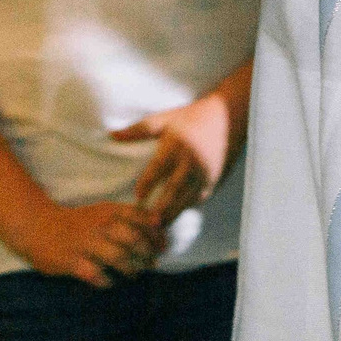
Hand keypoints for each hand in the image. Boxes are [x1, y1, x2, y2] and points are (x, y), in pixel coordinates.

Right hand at [10, 199, 162, 287]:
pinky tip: (109, 282)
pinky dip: (105, 281)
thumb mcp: (104, 211)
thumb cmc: (79, 222)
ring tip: (134, 274)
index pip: (142, 219)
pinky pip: (95, 274)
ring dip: (131, 269)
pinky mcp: (70, 261)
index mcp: (109, 211)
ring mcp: (84, 244)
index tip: (163, 246)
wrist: (37, 226)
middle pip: (133, 240)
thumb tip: (160, 225)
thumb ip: (130, 216)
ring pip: (118, 257)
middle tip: (151, 263)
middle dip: (147, 254)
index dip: (156, 234)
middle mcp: (99, 226)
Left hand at [112, 89, 237, 227]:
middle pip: (174, 189)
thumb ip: (139, 129)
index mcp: (177, 145)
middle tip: (146, 222)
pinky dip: (187, 206)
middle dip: (161, 208)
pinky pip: (200, 197)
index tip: (136, 197)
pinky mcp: (216, 176)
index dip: (146, 185)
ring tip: (158, 225)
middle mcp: (192, 160)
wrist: (228, 115)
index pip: (158, 169)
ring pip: (188, 197)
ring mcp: (206, 170)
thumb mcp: (165, 119)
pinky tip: (176, 213)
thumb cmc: (191, 117)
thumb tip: (111, 135)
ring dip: (173, 212)